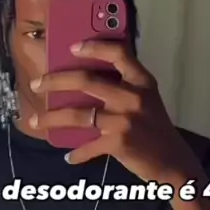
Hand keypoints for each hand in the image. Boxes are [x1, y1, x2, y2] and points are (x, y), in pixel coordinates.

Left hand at [29, 40, 199, 182]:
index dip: (93, 47)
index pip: (118, 53)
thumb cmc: (155, 128)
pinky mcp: (118, 143)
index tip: (72, 47)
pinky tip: (69, 156)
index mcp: (141, 81)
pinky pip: (87, 146)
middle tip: (37, 84)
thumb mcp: (147, 100)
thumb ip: (124, 86)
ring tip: (35, 121)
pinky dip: (76, 153)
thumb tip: (82, 80)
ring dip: (51, 118)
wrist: (174, 163)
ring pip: (77, 114)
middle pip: (85, 81)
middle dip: (55, 81)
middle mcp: (133, 97)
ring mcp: (124, 120)